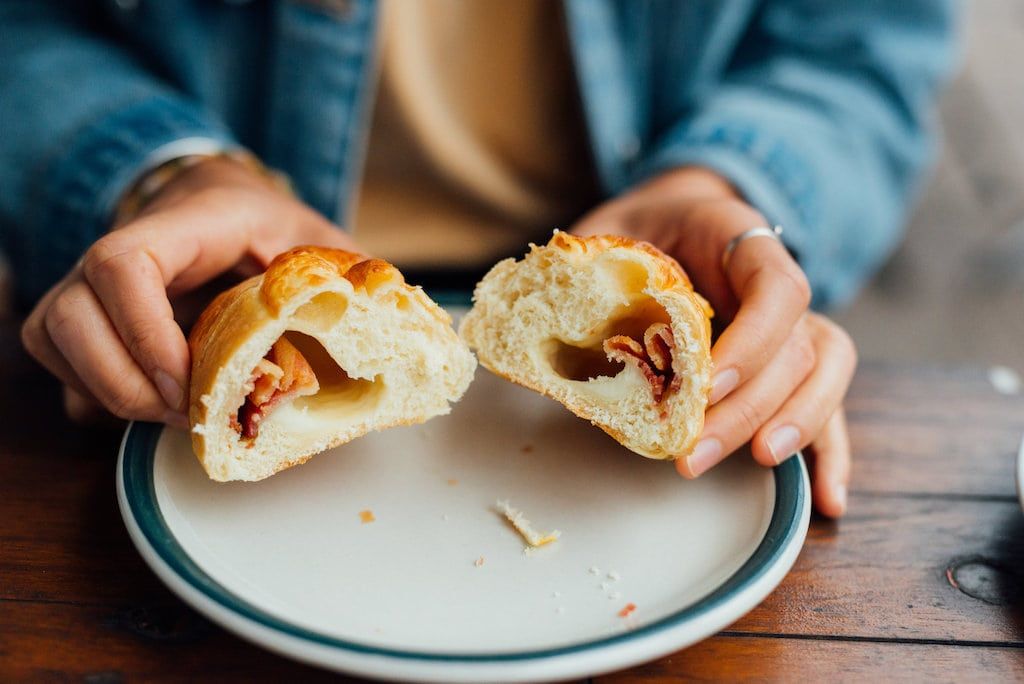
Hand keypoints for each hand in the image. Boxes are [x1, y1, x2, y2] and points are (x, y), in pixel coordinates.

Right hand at [21, 156, 359, 428]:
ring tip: (178, 413)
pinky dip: (99, 399)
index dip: (144, 331)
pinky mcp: (87, 323)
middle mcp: (122, 250)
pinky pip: (63, 368)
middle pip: (69, 316)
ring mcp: (94, 287)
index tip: (185, 380)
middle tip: (190, 413)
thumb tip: (396, 317)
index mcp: (185, 224)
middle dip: (125, 383)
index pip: (123, 263)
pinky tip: (155, 404)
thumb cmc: (272, 228)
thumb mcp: (317, 239)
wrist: (224, 208)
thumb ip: (345, 273)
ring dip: (111, 393)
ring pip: (55, 341)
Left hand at [572, 168, 855, 516]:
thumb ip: (585, 273)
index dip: (751, 343)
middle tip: (692, 454)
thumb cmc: (640, 228)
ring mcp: (794, 322)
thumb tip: (534, 336)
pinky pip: (828, 402)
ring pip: (825, 375)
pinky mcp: (792, 360)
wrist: (675, 216)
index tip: (706, 384)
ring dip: (793, 427)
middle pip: (798, 349)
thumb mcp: (607, 234)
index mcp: (739, 240)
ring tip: (753, 464)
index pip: (777, 290)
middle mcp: (779, 283)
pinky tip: (828, 502)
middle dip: (748, 410)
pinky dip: (830, 452)